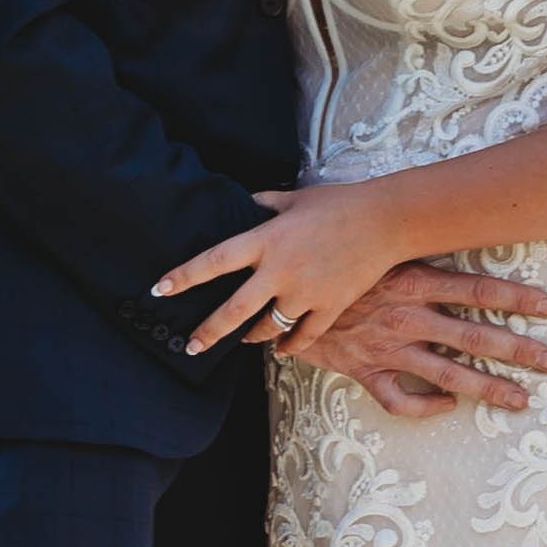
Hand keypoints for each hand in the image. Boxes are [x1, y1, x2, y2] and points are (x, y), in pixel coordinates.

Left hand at [158, 178, 420, 357]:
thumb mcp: (294, 198)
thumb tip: (245, 204)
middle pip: (234, 310)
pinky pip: (303, 337)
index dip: (184, 276)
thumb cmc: (339, 203)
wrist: (386, 221)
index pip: (214, 261)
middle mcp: (281, 270)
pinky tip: (281, 349)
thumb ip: (264, 204)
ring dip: (252, 336)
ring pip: (268, 327)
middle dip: (208, 332)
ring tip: (242, 340)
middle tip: (190, 346)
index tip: (159, 289)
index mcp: (267, 239)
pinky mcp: (330, 307)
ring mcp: (306, 293)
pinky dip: (289, 346)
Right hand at [269, 258, 546, 417]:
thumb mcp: (375, 237)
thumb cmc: (329, 251)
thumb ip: (410, 232)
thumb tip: (449, 205)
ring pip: (448, 374)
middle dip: (519, 350)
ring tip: (521, 399)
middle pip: (476, 336)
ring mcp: (388, 346)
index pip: (478, 289)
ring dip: (488, 388)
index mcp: (413, 279)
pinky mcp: (364, 370)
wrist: (276, 282)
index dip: (518, 298)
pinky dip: (425, 406)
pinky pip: (399, 398)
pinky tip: (447, 407)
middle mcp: (408, 315)